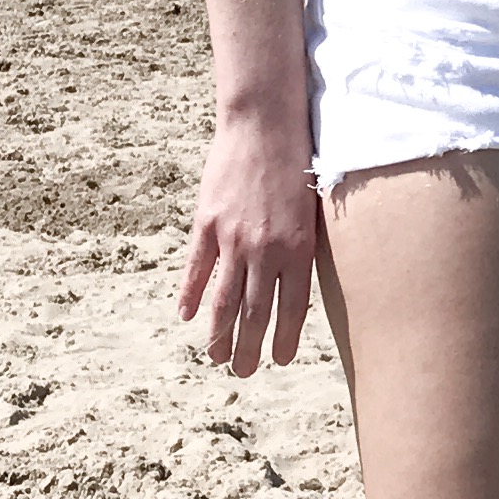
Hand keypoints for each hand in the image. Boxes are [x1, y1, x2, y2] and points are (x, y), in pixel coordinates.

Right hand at [178, 103, 319, 373]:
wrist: (265, 125)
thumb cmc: (298, 164)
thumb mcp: (312, 210)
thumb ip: (302, 249)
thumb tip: (295, 289)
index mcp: (298, 248)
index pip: (291, 308)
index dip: (284, 338)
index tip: (279, 360)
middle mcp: (265, 249)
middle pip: (254, 312)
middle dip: (249, 348)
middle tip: (244, 373)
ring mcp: (232, 238)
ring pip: (223, 298)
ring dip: (219, 333)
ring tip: (217, 358)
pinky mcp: (207, 222)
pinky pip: (196, 268)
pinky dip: (189, 295)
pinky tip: (185, 317)